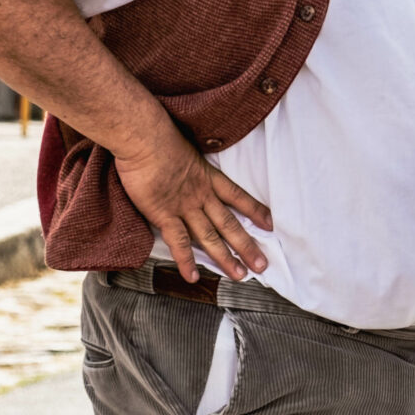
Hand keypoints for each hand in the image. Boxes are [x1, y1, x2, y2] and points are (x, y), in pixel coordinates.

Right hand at [112, 116, 274, 281]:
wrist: (145, 138)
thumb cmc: (159, 137)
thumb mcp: (184, 148)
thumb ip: (187, 162)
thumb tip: (184, 163)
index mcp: (207, 177)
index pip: (238, 196)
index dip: (255, 210)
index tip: (270, 223)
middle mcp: (200, 195)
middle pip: (229, 224)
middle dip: (247, 246)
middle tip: (262, 265)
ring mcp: (184, 206)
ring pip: (210, 237)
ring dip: (225, 258)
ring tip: (240, 275)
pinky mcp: (164, 214)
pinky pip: (179, 242)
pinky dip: (186, 261)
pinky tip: (194, 277)